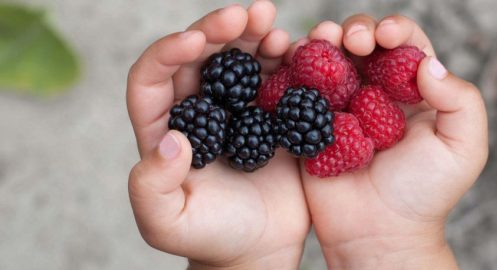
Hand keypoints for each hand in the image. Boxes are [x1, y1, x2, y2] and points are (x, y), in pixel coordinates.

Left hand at [126, 2, 307, 268]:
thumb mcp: (167, 223)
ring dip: (255, 36)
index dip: (169, 52)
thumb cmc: (209, 237)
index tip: (195, 41)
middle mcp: (199, 110)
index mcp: (164, 127)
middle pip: (202, 57)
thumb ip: (151, 186)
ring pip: (241, 59)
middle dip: (220, 31)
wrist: (258, 248)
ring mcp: (238, 110)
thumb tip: (172, 139)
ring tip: (272, 24)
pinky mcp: (272, 115)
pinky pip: (278, 78)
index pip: (153, 78)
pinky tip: (299, 49)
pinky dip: (288, 61)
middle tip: (246, 14)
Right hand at [299, 16, 487, 268]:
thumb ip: (461, 100)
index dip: (394, 29)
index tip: (386, 35)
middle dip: (356, 30)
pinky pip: (300, 88)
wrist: (378, 232)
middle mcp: (376, 92)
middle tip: (353, 41)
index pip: (405, 44)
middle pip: (363, 43)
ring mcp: (341, 107)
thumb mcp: (464, 148)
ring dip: (323, 41)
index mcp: (413, 92)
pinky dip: (296, 68)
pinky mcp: (312, 124)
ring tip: (321, 40)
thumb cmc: (424, 194)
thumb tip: (427, 64)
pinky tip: (295, 60)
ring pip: (329, 59)